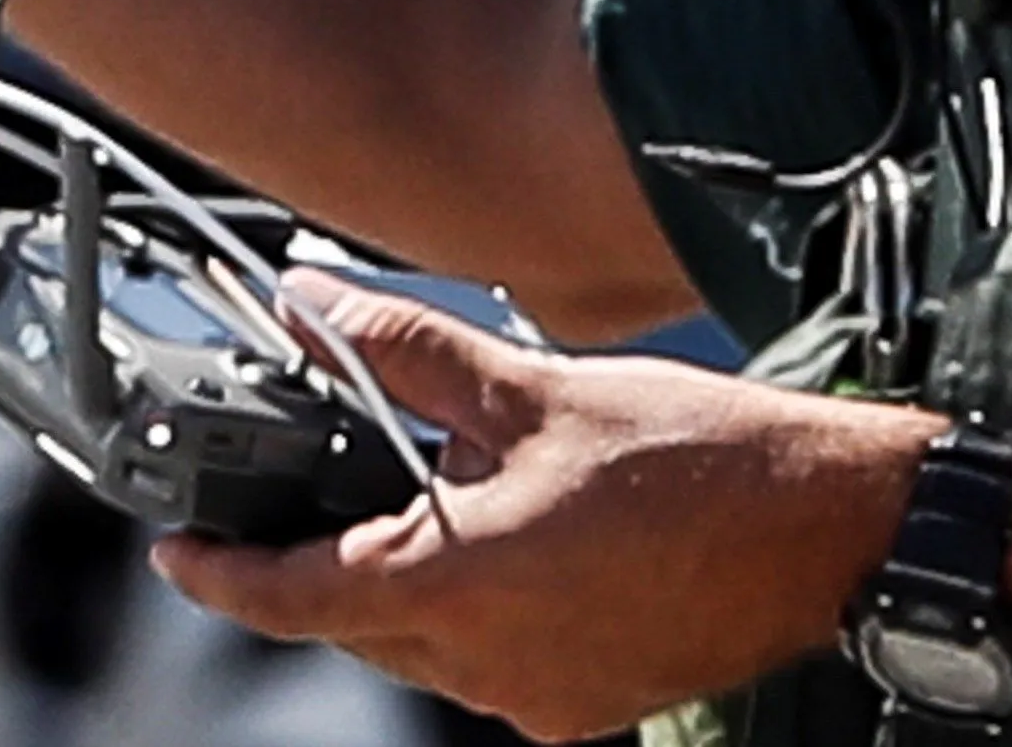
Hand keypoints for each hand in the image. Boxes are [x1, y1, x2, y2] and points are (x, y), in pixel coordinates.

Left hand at [156, 271, 927, 741]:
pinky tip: (520, 537)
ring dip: (411, 577)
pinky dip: (478, 606)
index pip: (296, 596)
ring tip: (450, 491)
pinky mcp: (588, 704)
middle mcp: (488, 666)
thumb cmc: (702, 460)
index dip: (222, 575)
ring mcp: (541, 697)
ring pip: (426, 643)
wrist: (834, 531)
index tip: (178, 555)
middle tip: (317, 485)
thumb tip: (315, 306)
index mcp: (459, 588)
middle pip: (358, 618)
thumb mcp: (536, 388)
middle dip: (327, 556)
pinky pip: (494, 663)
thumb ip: (409, 354)